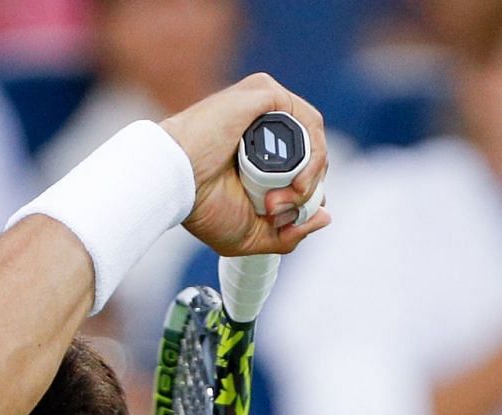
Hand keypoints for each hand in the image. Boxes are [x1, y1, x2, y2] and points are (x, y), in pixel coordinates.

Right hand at [160, 74, 331, 257]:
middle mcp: (263, 127)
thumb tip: (326, 217)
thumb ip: (289, 233)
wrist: (176, 182)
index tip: (288, 219)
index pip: (304, 170)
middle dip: (308, 192)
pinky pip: (309, 121)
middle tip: (276, 210)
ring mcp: (264, 108)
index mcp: (258, 154)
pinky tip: (298, 179)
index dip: (307, 197)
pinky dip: (313, 154)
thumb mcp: (251, 234)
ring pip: (314, 139)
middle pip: (312, 156)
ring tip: (288, 197)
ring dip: (312, 176)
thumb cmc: (202, 207)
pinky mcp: (265, 94)